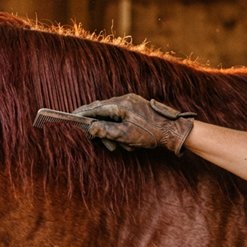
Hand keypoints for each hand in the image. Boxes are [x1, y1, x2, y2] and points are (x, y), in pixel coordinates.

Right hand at [73, 94, 195, 155]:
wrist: (174, 131)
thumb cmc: (151, 132)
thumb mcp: (125, 135)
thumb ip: (105, 131)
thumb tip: (89, 128)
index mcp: (120, 104)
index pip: (95, 108)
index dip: (82, 113)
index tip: (71, 116)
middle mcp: (125, 100)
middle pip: (103, 114)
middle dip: (104, 132)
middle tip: (108, 145)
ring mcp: (132, 104)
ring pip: (114, 119)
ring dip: (115, 135)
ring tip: (124, 146)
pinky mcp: (137, 109)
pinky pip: (123, 120)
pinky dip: (122, 132)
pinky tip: (131, 142)